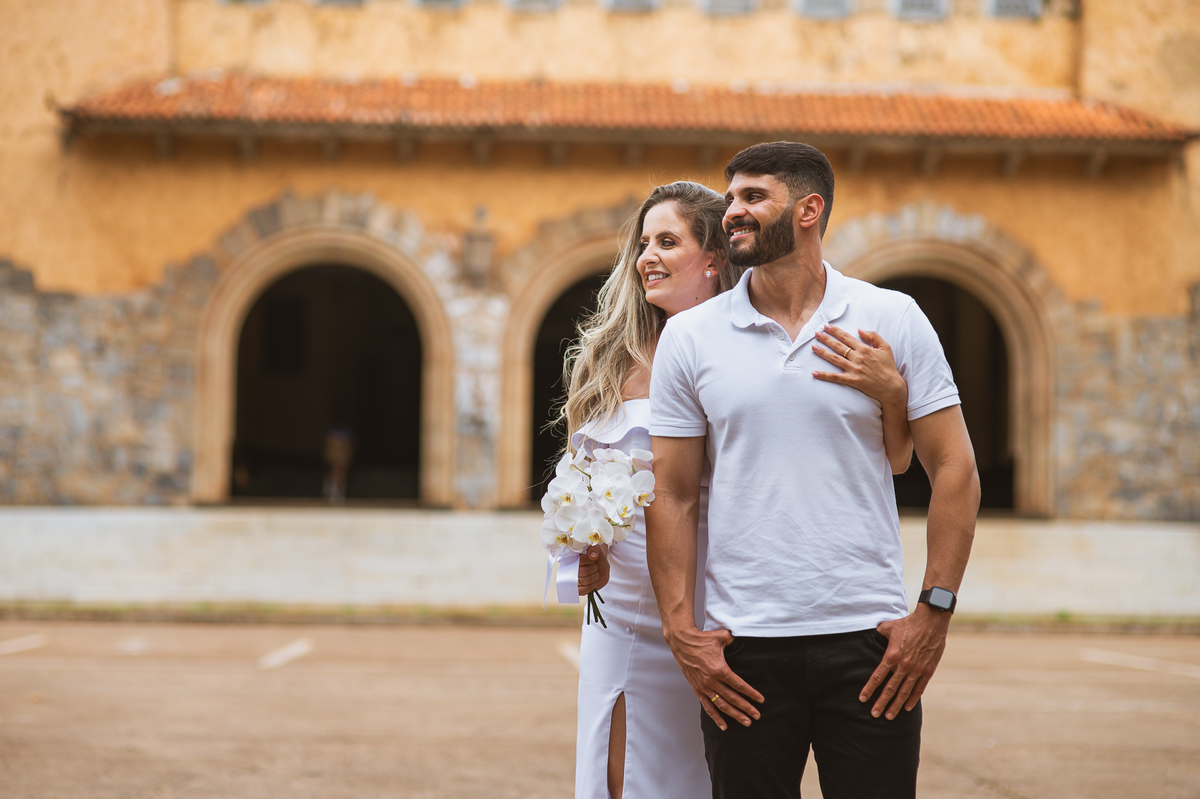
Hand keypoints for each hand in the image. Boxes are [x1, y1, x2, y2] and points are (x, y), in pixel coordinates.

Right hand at [577, 545, 608, 594]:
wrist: (601, 567)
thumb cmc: (597, 557)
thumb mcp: (596, 548)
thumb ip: (594, 549)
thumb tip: (592, 556)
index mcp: (573, 558)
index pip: (580, 560)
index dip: (589, 560)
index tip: (593, 559)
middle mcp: (571, 569)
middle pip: (583, 571)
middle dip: (594, 569)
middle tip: (595, 566)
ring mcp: (574, 580)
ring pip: (585, 581)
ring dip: (595, 577)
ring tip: (595, 573)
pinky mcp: (578, 589)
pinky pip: (583, 591)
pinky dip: (592, 586)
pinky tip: (594, 581)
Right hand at [664, 626, 763, 731]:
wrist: (682, 642)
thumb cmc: (702, 639)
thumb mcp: (721, 637)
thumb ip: (734, 640)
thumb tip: (744, 640)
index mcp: (720, 669)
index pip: (739, 685)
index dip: (751, 694)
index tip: (760, 700)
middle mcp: (712, 681)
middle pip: (733, 698)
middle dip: (746, 708)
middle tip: (757, 716)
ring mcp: (704, 687)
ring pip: (722, 705)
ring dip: (735, 715)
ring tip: (746, 722)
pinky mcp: (697, 689)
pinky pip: (708, 706)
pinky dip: (716, 717)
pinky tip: (724, 726)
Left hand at [812, 325, 906, 406]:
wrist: (891, 386)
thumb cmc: (888, 366)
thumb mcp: (885, 347)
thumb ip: (873, 336)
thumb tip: (860, 329)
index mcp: (865, 349)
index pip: (847, 337)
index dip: (836, 331)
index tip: (826, 326)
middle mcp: (858, 358)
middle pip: (838, 346)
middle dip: (826, 338)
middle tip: (816, 333)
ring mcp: (854, 369)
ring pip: (834, 359)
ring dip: (822, 352)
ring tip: (813, 347)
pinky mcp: (852, 380)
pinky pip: (835, 377)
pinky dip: (824, 375)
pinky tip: (814, 373)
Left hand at [860, 604, 950, 719]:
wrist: (931, 621)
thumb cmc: (909, 623)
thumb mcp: (888, 627)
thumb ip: (878, 635)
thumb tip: (871, 637)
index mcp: (891, 655)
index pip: (877, 677)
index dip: (869, 689)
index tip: (862, 699)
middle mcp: (903, 665)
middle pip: (890, 689)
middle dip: (881, 703)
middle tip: (874, 714)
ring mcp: (916, 670)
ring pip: (904, 692)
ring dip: (896, 705)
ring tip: (889, 716)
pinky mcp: (928, 671)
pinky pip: (919, 689)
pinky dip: (913, 699)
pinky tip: (908, 708)